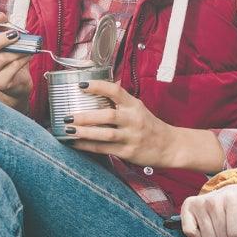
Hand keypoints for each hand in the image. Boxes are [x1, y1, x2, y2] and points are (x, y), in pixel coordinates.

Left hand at [63, 80, 181, 165]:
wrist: (169, 146)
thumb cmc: (150, 125)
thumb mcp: (138, 108)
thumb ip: (122, 100)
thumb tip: (104, 84)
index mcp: (134, 105)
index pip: (116, 91)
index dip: (98, 86)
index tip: (81, 85)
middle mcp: (134, 120)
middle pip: (108, 116)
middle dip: (85, 117)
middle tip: (67, 116)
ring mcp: (131, 137)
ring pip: (105, 134)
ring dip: (84, 133)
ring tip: (68, 131)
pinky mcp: (128, 152)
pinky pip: (105, 149)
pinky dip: (88, 146)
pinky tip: (76, 143)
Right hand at [180, 184, 236, 236]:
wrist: (232, 193)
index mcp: (233, 200)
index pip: (234, 234)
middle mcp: (214, 200)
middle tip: (231, 229)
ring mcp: (200, 203)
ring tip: (220, 227)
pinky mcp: (187, 207)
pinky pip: (190, 233)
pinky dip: (198, 235)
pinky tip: (207, 226)